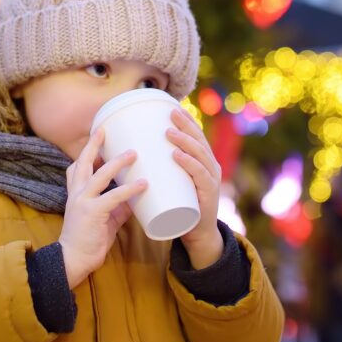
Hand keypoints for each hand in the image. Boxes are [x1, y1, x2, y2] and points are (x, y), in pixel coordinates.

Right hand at [59, 127, 144, 288]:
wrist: (73, 260)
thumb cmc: (88, 240)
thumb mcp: (104, 219)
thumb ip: (117, 208)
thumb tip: (135, 200)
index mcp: (76, 194)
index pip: (76, 167)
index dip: (87, 153)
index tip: (98, 137)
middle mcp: (76, 194)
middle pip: (83, 163)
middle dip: (93, 145)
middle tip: (104, 129)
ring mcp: (83, 202)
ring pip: (99, 175)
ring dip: (117, 162)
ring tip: (134, 153)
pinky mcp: (92, 213)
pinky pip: (113, 196)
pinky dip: (129, 189)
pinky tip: (143, 184)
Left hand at [167, 108, 223, 268]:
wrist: (196, 235)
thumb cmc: (179, 206)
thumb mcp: (172, 183)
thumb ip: (159, 169)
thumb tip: (130, 153)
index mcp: (203, 162)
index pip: (197, 137)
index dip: (187, 121)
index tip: (172, 107)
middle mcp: (210, 167)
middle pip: (200, 141)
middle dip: (186, 125)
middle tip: (170, 113)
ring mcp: (211, 181)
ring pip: (200, 155)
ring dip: (185, 141)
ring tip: (168, 132)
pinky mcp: (208, 196)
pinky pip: (200, 176)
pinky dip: (189, 164)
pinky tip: (178, 156)